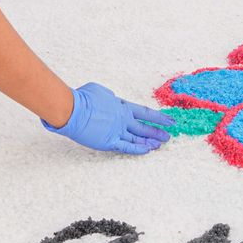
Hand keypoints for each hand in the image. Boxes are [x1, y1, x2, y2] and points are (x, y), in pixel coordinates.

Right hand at [42, 82, 173, 154]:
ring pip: (138, 138)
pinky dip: (138, 149)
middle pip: (144, 127)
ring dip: (150, 141)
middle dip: (157, 131)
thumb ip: (109, 96)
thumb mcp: (100, 91)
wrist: (73, 110)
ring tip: (160, 145)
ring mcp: (117, 131)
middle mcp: (123, 119)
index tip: (169, 120)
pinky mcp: (110, 142)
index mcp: (122, 106)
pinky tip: (148, 150)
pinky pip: (127, 147)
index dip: (158, 117)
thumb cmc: (83, 98)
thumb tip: (111, 97)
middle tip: (168, 136)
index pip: (145, 112)